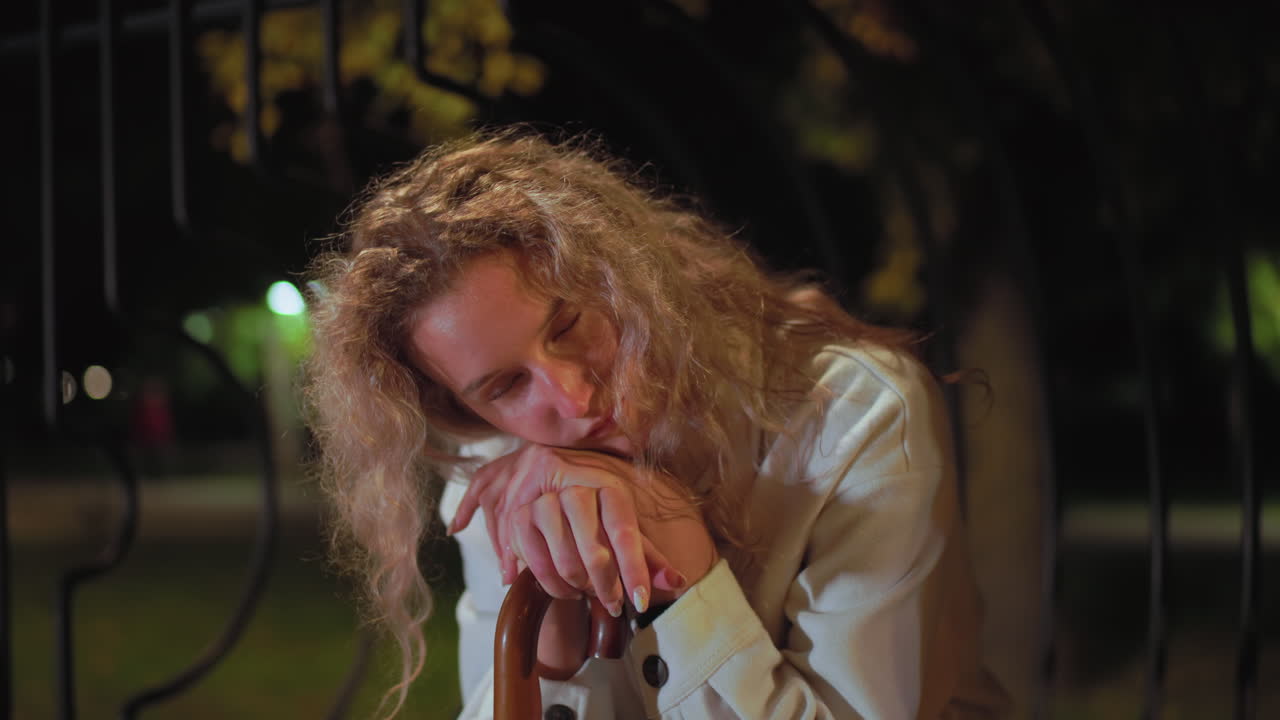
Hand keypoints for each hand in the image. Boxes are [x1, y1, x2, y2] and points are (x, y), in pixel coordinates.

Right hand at [450, 444, 712, 614]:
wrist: (545, 485)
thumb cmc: (595, 515)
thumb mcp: (622, 527)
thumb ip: (647, 555)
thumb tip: (677, 581)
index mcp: (609, 487)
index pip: (625, 530)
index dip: (635, 568)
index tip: (641, 601)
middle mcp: (576, 489)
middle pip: (595, 551)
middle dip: (608, 585)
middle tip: (615, 604)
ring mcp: (544, 502)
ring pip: (566, 561)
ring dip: (581, 588)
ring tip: (590, 594)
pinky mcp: (519, 518)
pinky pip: (537, 565)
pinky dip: (554, 586)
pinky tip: (566, 590)